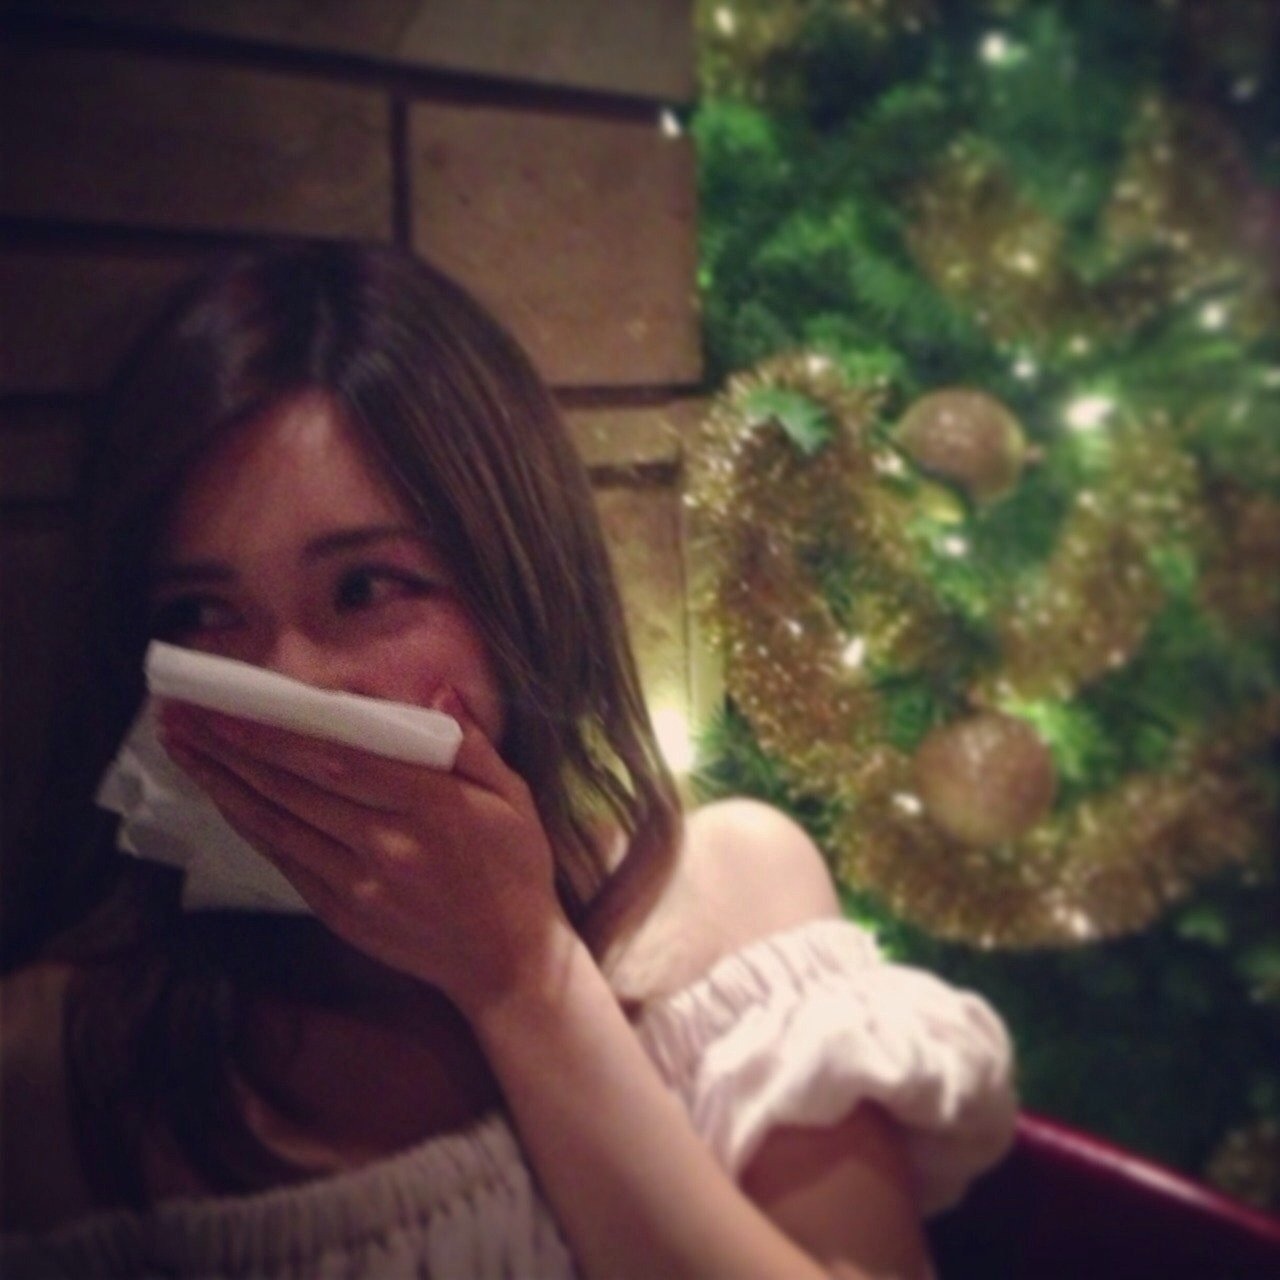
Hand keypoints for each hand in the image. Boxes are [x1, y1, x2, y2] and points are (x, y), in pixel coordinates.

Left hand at [158, 690, 567, 1008]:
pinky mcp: (342, 912)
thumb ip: (473, 745)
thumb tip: (438, 694)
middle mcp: (386, 844)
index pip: (338, 760)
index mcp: (431, 807)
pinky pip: (285, 861)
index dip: (277, 734)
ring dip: (223, 785)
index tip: (231, 706)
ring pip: (277, 824)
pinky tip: (225, 799)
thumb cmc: (515, 870)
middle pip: (293, 788)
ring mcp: (359, 884)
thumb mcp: (513, 798)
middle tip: (180, 715)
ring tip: (183, 750)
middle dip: (230, 748)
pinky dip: (250, 826)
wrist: (507, 962)